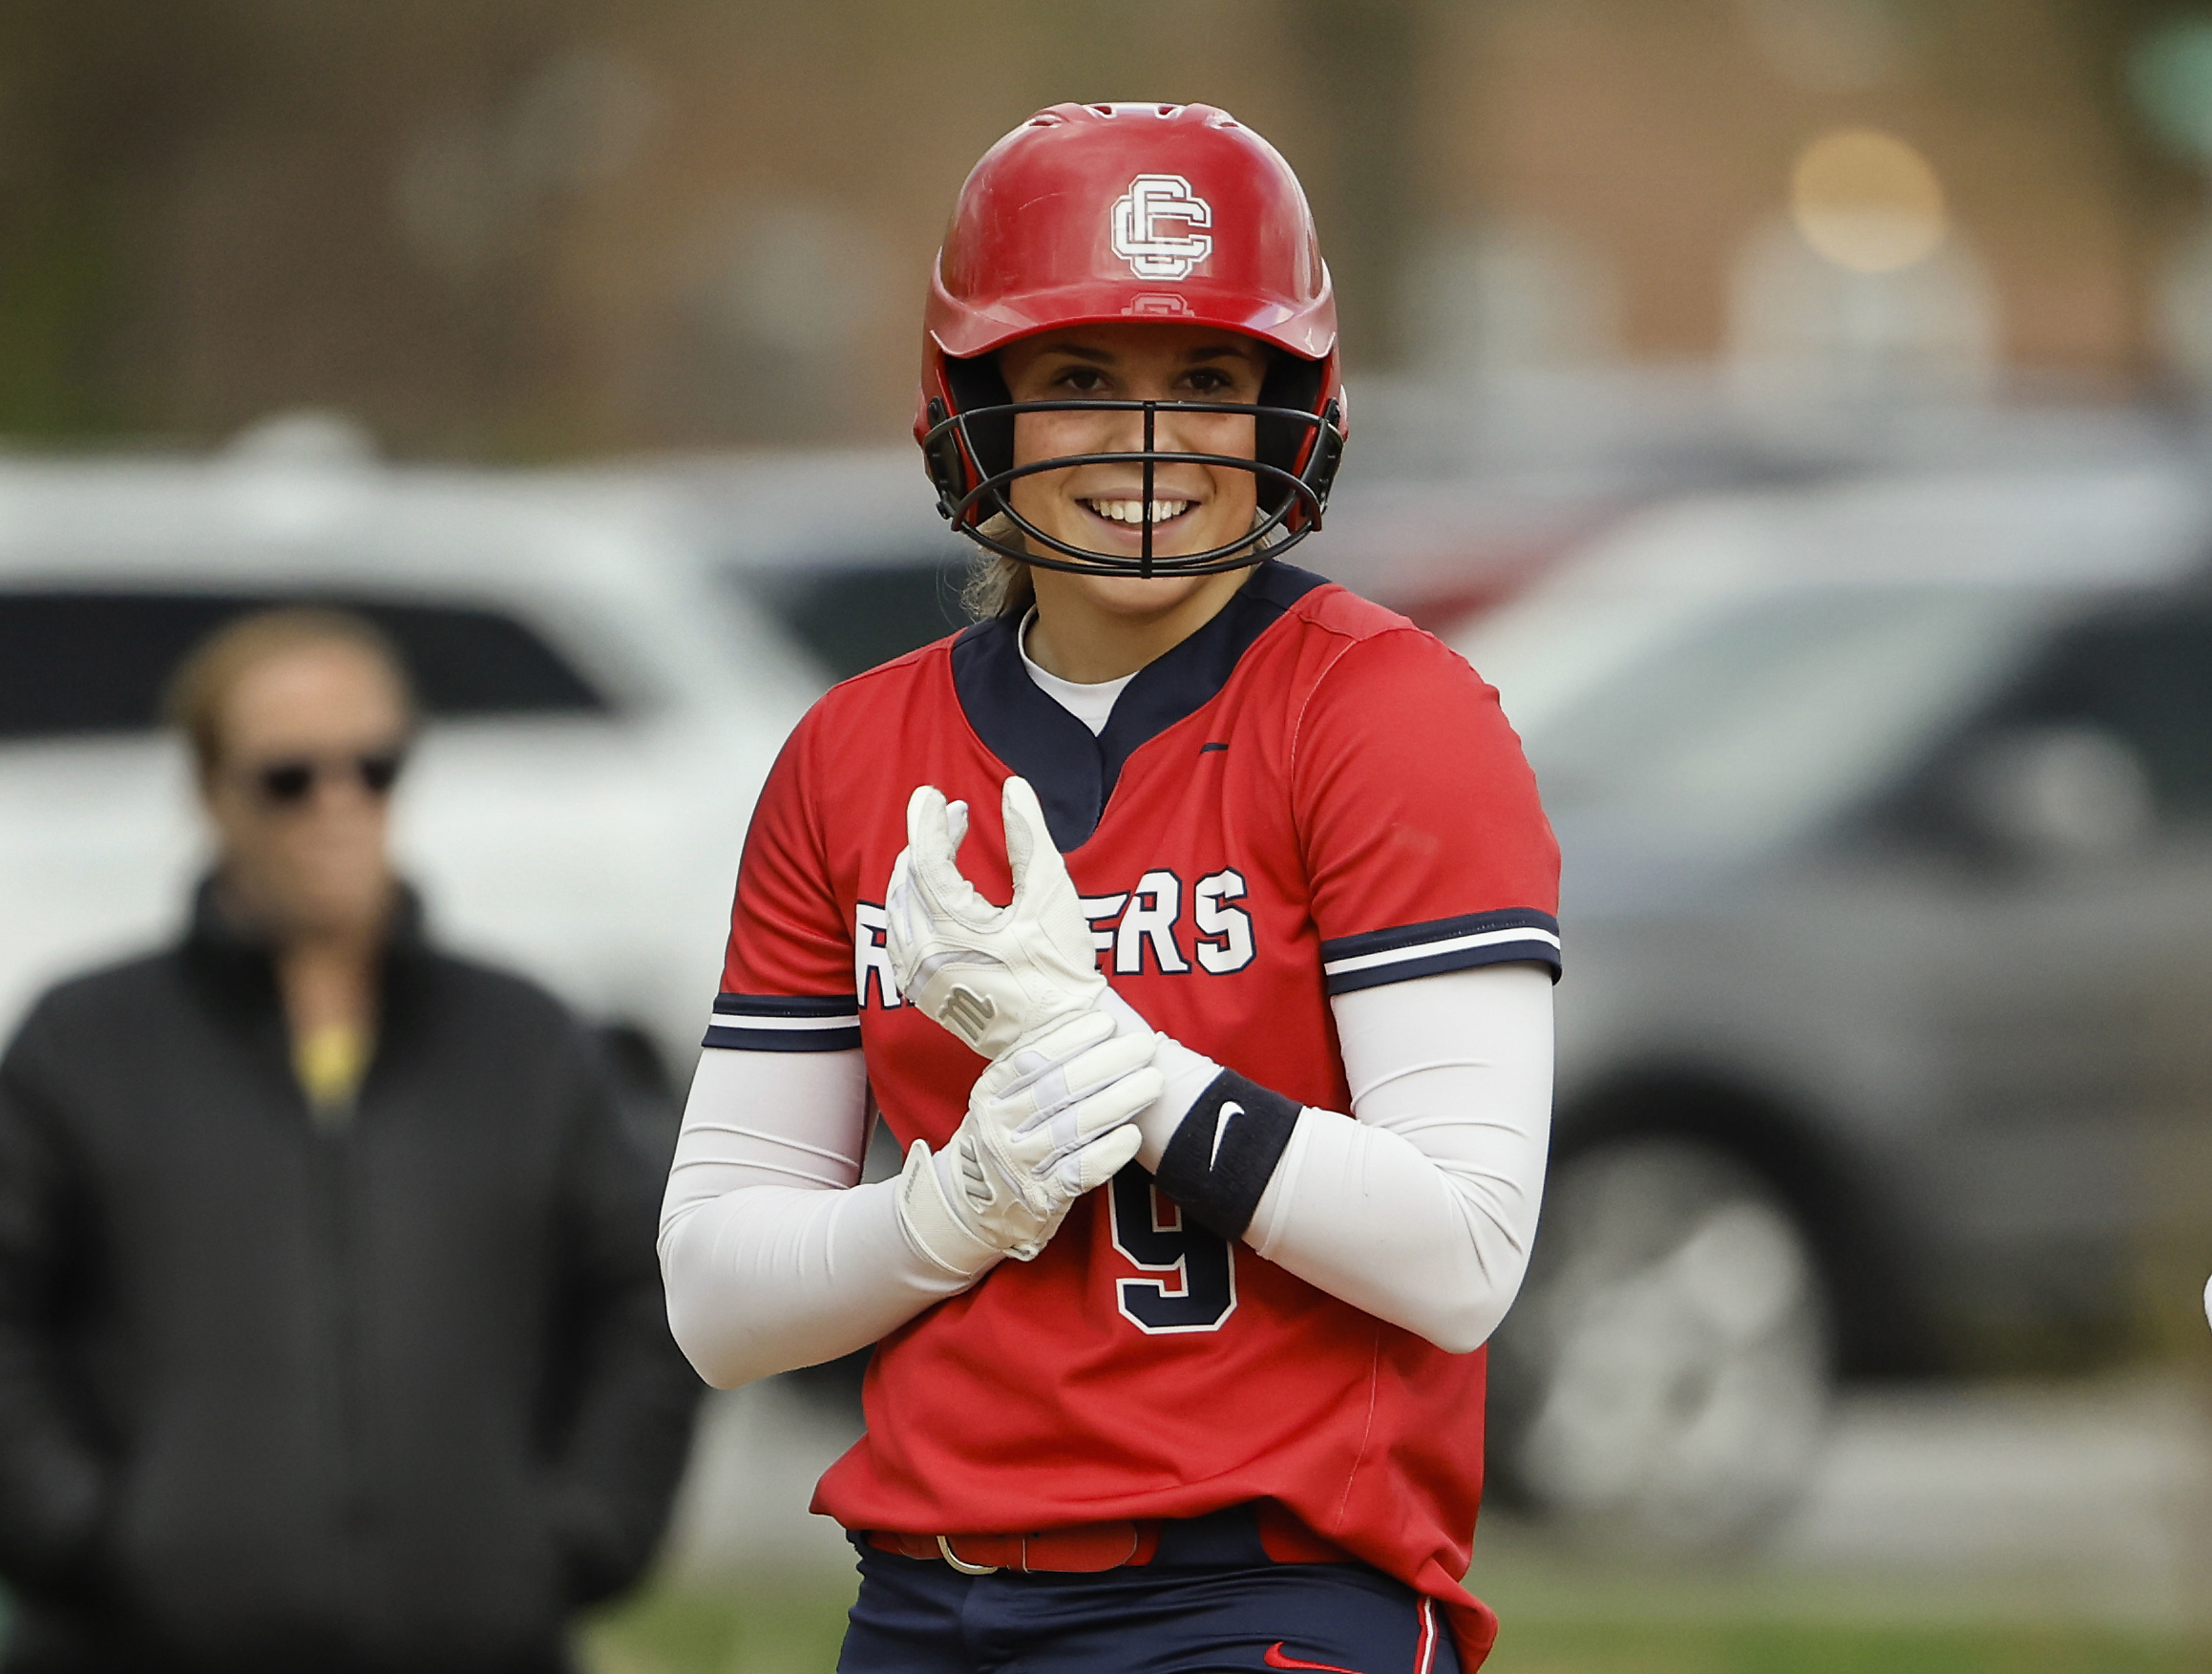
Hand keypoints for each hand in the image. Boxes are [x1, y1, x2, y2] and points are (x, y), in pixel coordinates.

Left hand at [886, 776, 1105, 1058]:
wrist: (1059, 1037)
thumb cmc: (1059, 971)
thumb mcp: (1050, 895)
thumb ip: (1028, 835)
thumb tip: (1014, 787)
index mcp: (953, 930)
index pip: (925, 860)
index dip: (929, 822)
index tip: (934, 795)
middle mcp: (924, 954)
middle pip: (907, 880)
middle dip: (926, 841)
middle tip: (953, 815)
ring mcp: (918, 976)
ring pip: (898, 908)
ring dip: (914, 872)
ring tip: (943, 846)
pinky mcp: (920, 991)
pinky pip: (898, 937)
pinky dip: (909, 906)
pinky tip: (930, 893)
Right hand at [895, 1011, 1157, 1272]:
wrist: (973, 1205)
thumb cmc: (1003, 1137)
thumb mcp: (1001, 1099)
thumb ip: (1033, 1067)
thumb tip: (1081, 1021)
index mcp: (991, 1093)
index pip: (1032, 1058)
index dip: (1071, 1039)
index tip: (1107, 1024)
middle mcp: (1000, 1126)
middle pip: (1058, 1089)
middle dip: (1106, 1063)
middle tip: (1143, 1046)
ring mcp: (1020, 1164)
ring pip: (1073, 1128)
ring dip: (1118, 1102)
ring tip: (1152, 1081)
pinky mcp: (1041, 1197)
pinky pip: (1079, 1172)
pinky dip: (1108, 1153)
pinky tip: (1133, 1136)